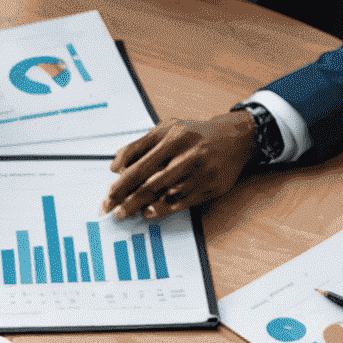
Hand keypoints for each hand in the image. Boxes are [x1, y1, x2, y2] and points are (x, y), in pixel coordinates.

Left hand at [102, 111, 256, 220]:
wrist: (234, 138)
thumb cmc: (194, 135)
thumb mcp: (166, 130)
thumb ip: (138, 146)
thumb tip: (114, 167)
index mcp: (173, 138)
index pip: (140, 164)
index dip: (122, 183)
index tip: (108, 196)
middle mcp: (187, 154)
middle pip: (151, 183)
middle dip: (128, 200)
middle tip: (113, 212)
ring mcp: (200, 172)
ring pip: (166, 194)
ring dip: (143, 206)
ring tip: (127, 213)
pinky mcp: (210, 187)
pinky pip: (183, 202)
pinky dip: (163, 209)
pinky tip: (149, 212)